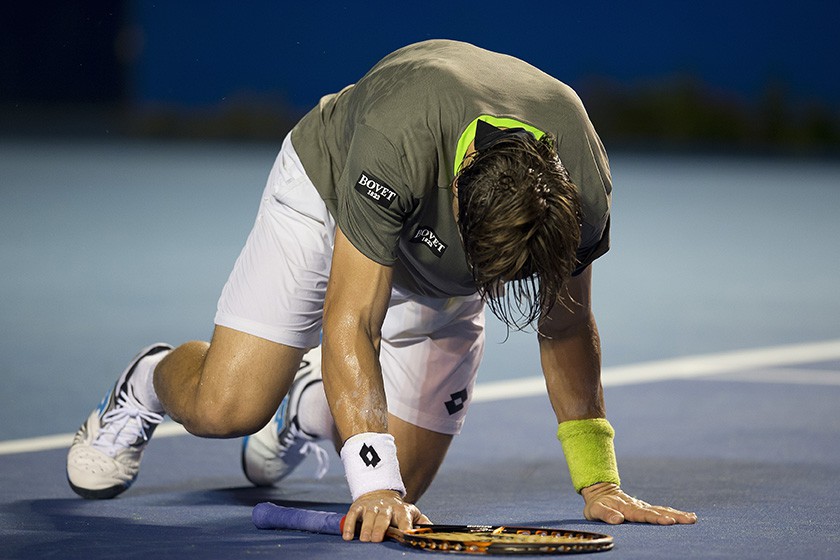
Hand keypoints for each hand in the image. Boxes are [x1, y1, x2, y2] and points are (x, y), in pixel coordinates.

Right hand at [342, 489, 430, 541]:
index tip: (405, 534)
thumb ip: (422, 523)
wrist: (380, 494)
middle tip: (377, 539)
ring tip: (365, 539)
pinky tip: (348, 536)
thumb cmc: (398, 511)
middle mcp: (386, 506)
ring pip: (368, 516)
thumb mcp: (412, 513)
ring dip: (366, 527)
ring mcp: (371, 506)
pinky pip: (352, 515)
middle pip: (383, 516)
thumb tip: (433, 532)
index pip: (404, 517)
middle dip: (380, 527)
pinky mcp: (358, 506)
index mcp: (401, 509)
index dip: (405, 525)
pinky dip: (349, 524)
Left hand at [581, 483, 696, 524]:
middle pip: (658, 512)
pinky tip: (687, 517)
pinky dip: (674, 513)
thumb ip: (606, 514)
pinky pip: (662, 511)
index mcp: (627, 509)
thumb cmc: (597, 505)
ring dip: (678, 514)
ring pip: (663, 510)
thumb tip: (618, 520)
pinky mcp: (646, 509)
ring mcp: (643, 507)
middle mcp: (638, 507)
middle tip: (688, 520)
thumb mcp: (596, 510)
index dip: (655, 518)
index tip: (668, 521)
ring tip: (692, 519)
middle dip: (674, 516)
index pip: (643, 515)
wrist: (600, 492)